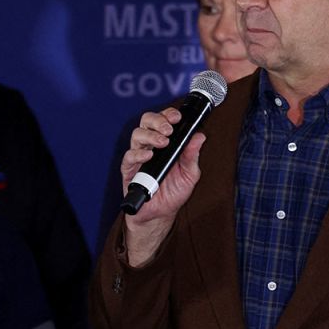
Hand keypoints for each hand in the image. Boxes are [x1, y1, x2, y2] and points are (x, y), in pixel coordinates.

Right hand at [120, 107, 206, 265]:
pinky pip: (129, 157)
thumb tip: (199, 137)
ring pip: (137, 135)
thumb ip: (193, 156)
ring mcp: (139, 157)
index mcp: (166, 144)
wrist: (160, 214)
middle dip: (158, 120)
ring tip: (163, 143)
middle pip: (147, 122)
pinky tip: (148, 156)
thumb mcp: (189, 175)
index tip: (178, 117)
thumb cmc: (173, 193)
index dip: (169, 114)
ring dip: (150, 136)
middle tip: (169, 129)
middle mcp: (150, 146)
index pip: (164, 121)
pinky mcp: (129, 170)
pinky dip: (138, 154)